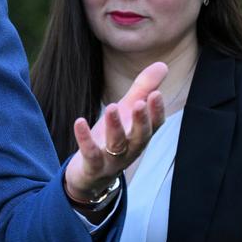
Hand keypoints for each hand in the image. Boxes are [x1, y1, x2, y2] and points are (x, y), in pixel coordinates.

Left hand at [64, 61, 167, 198]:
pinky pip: (90, 154)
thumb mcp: (126, 113)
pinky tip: (79, 121)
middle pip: (140, 136)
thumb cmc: (113, 139)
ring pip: (117, 144)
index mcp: (140, 136)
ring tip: (111, 107)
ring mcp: (112, 160)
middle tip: (139, 102)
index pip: (155, 125)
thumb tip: (163, 64)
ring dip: (115, 126)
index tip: (157, 93)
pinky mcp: (92, 167)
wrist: (92, 177)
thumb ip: (143, 89)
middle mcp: (130, 149)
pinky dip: (85, 139)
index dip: (156, 111)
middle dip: (141, 120)